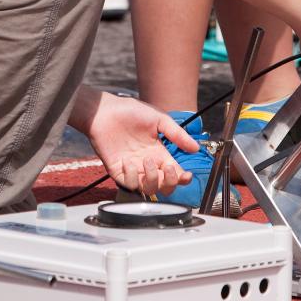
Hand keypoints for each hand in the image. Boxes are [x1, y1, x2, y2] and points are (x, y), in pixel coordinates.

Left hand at [72, 88, 199, 196]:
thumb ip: (177, 135)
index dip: (182, 178)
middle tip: (168, 168)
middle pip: (165, 187)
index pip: (175, 173)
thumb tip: (195, 148)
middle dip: (170, 182)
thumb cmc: (130, 112)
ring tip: (147, 160)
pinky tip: (128, 161)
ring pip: (149, 189)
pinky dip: (132, 176)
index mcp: (160, 153)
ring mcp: (134, 169)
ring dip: (152, 179)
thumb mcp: (159, 120)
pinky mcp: (119, 171)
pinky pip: (129, 184)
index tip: (186, 175)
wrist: (105, 111)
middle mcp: (148, 164)